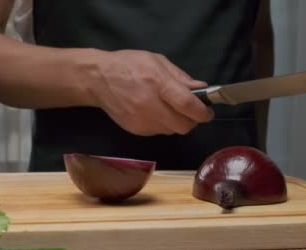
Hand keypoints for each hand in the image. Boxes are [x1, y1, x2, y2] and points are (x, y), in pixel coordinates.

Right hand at [88, 50, 213, 135]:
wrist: (97, 79)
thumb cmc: (128, 65)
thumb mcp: (157, 61)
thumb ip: (180, 77)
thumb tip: (200, 89)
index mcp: (158, 84)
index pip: (188, 106)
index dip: (203, 112)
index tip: (208, 112)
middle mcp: (150, 106)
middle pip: (183, 126)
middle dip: (191, 120)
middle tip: (190, 111)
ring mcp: (142, 121)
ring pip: (171, 131)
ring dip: (176, 122)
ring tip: (168, 108)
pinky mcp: (135, 130)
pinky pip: (158, 132)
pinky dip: (162, 124)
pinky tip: (154, 111)